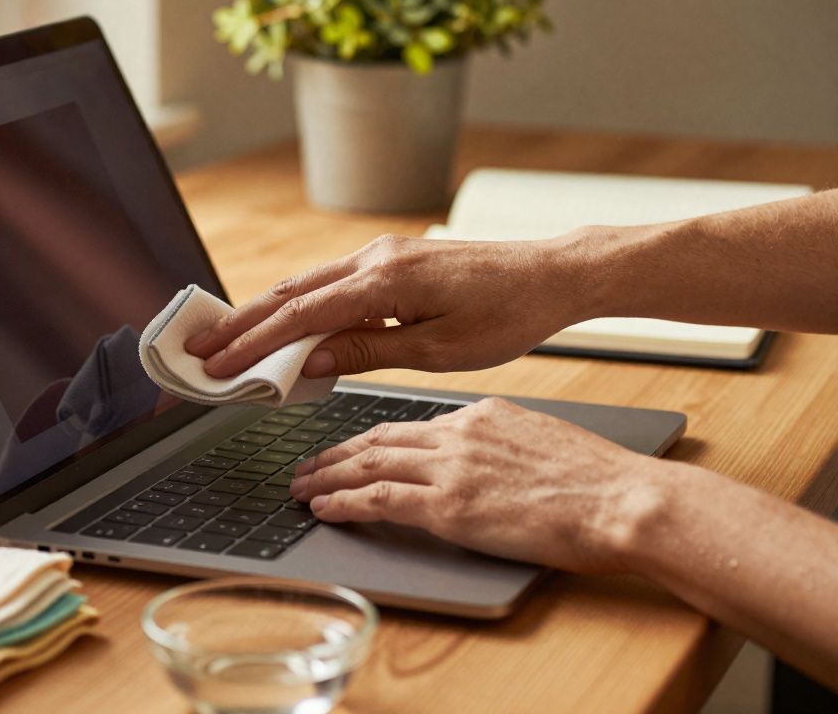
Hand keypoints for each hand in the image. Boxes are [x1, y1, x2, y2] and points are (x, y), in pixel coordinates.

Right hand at [185, 233, 591, 377]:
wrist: (551, 274)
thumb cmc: (507, 314)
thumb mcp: (439, 349)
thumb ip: (368, 352)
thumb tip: (309, 360)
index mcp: (384, 281)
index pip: (299, 315)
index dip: (251, 343)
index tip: (216, 365)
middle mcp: (374, 257)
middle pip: (288, 291)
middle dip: (239, 321)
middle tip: (198, 348)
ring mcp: (381, 253)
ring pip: (305, 282)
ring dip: (263, 310)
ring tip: (226, 336)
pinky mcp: (391, 259)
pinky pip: (329, 281)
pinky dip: (296, 303)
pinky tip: (284, 323)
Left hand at [288, 397, 665, 573]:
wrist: (623, 500)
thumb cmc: (598, 482)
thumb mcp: (540, 441)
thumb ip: (500, 445)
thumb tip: (482, 462)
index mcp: (481, 415)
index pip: (409, 425)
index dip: (368, 439)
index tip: (347, 449)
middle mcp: (459, 433)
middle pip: (377, 439)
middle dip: (334, 454)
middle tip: (303, 465)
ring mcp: (452, 468)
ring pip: (369, 464)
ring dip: (326, 476)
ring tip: (299, 487)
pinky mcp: (450, 505)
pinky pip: (380, 498)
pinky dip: (345, 502)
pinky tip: (324, 507)